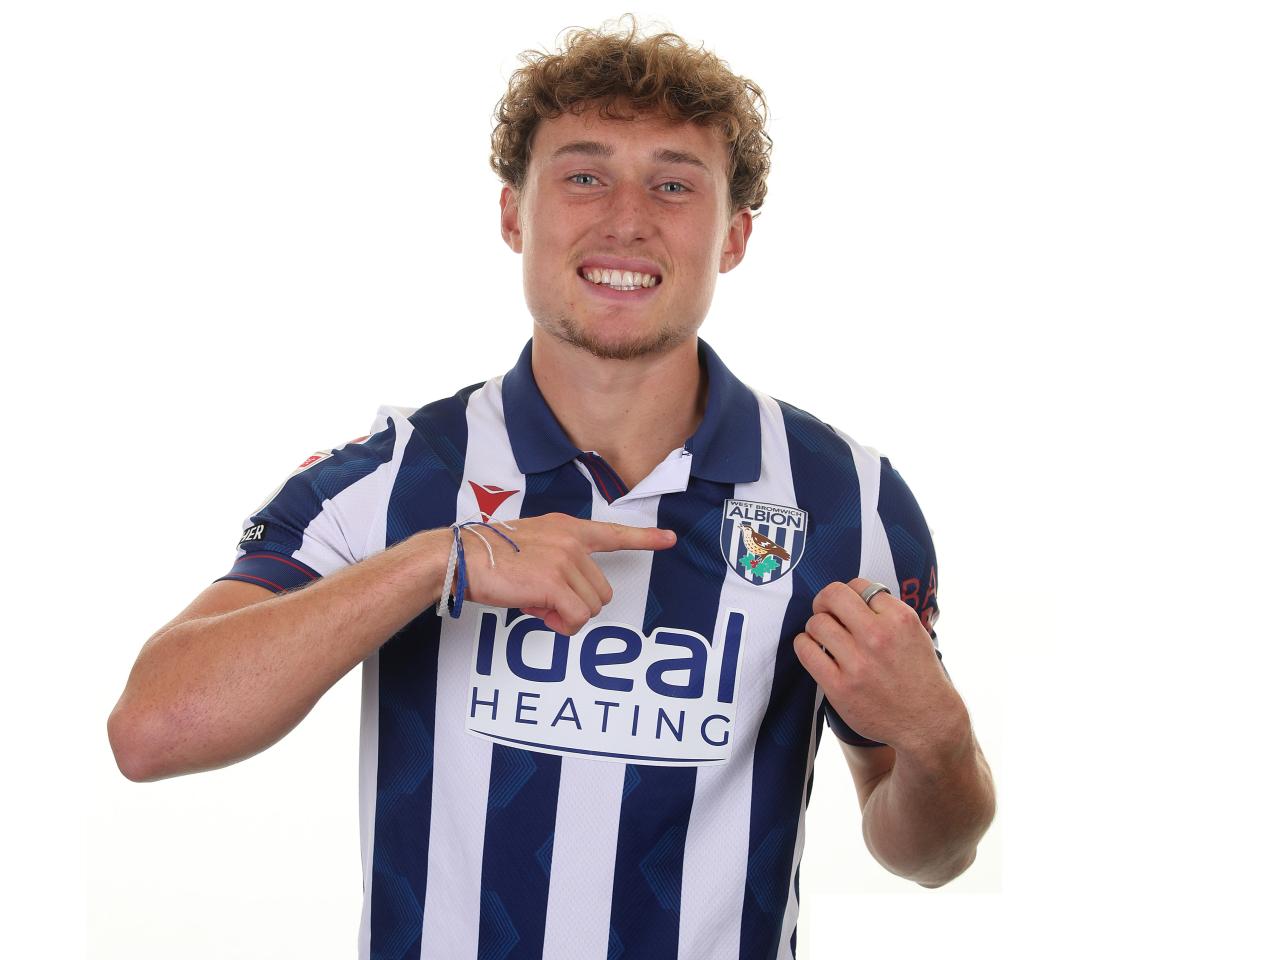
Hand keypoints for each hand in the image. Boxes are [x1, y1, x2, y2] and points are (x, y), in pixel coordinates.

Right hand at [458, 513, 676, 635]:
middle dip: (576, 604)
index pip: (613, 533)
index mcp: (568, 529)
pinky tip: (536, 611)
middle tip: (543, 599)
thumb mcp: (533, 547)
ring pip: (591, 608)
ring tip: (535, 601)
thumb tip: (567, 599)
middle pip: (602, 592)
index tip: (668, 538)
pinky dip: (559, 625)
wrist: (461, 557)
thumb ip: (559, 562)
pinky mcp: (554, 582)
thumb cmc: (490, 558)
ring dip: (565, 616)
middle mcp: (572, 541)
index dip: (644, 538)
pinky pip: (576, 619)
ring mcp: (565, 560)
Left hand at [793, 577, 962, 754]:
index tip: (848, 606)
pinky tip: (813, 649)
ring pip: (816, 623)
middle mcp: (879, 636)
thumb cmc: (919, 676)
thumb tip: (853, 595)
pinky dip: (805, 645)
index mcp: (900, 619)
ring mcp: (858, 663)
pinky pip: (806, 651)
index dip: (850, 594)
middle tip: (826, 611)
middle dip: (824, 601)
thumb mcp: (914, 634)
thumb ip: (887, 612)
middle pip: (832, 596)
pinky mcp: (840, 687)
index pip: (859, 585)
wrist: (928, 723)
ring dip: (815, 626)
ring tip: (823, 637)